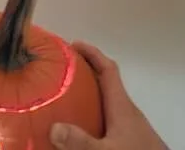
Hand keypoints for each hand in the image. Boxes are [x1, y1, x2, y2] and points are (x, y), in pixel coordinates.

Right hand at [50, 43, 167, 149]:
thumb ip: (81, 142)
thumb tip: (54, 128)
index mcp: (122, 105)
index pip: (108, 69)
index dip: (93, 53)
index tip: (74, 45)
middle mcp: (127, 111)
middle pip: (106, 84)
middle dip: (85, 74)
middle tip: (61, 73)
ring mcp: (130, 125)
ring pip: (106, 103)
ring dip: (89, 96)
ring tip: (64, 100)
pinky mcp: (130, 138)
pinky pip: (108, 118)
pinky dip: (93, 115)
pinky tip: (81, 130)